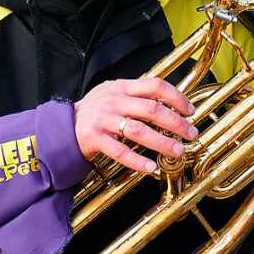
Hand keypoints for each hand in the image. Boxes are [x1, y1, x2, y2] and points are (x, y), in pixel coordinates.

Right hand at [74, 78, 197, 173]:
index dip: (176, 97)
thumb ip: (137, 94)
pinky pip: (120, 151)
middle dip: (175, 122)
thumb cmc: (95, 110)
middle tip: (191, 133)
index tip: (190, 110)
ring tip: (177, 151)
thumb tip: (171, 102)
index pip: (154, 85)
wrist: (62, 125)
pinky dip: (137, 161)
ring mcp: (104, 120)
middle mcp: (114, 101)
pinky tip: (151, 167)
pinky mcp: (95, 139)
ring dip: (161, 142)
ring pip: (138, 130)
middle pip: (151, 109)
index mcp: (122, 87)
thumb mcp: (113, 93)